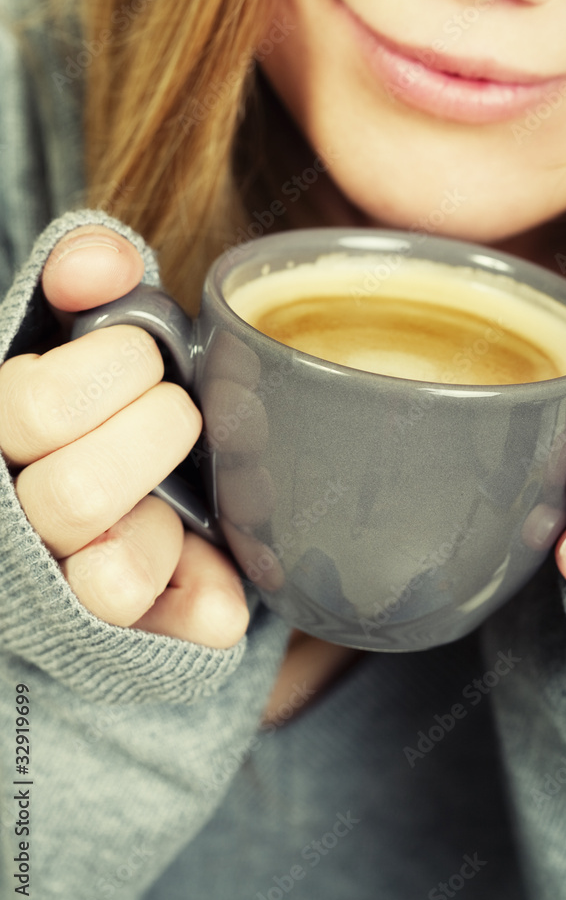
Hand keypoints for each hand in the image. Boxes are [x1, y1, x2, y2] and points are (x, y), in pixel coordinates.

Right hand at [0, 226, 248, 647]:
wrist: (117, 488)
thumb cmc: (97, 404)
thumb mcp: (80, 336)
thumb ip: (86, 283)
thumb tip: (102, 262)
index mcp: (2, 436)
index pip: (37, 405)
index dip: (116, 367)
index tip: (145, 358)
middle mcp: (18, 523)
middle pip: (77, 492)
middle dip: (158, 431)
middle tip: (178, 415)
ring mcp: (66, 589)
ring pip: (112, 580)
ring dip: (164, 525)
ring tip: (176, 496)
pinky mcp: (128, 637)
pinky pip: (175, 629)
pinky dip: (205, 601)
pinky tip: (211, 577)